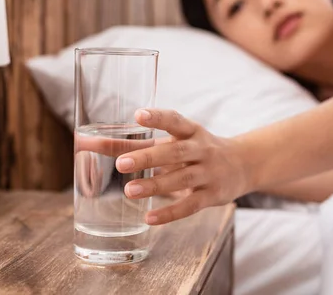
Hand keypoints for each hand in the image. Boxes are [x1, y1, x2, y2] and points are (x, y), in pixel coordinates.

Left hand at [116, 109, 250, 224]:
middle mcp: (202, 149)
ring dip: (156, 185)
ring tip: (129, 191)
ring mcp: (209, 173)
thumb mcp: (174, 141)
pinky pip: (191, 205)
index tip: (138, 115)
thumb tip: (90, 142)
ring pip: (182, 179)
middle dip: (149, 158)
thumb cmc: (197, 150)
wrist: (243, 164)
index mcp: (191, 131)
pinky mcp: (212, 195)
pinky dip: (171, 212)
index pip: (176, 121)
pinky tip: (149, 217)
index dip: (159, 118)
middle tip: (121, 163)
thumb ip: (135, 144)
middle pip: (176, 152)